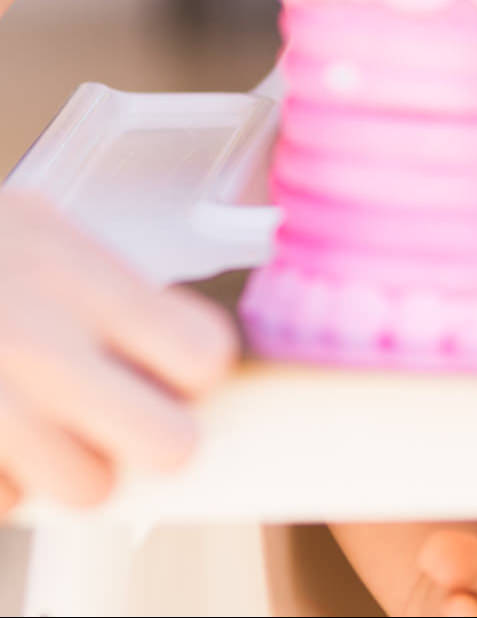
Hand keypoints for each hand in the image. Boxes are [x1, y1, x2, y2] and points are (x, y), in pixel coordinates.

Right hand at [0, 193, 236, 511]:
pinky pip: (5, 502)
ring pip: (86, 489)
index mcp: (71, 273)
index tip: (177, 365)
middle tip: (125, 413)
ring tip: (34, 415)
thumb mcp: (35, 230)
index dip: (195, 368)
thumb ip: (107, 290)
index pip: (200, 353)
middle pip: (167, 445)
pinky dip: (0, 479)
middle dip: (155, 436)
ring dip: (67, 464)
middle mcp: (35, 346)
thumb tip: (186, 359)